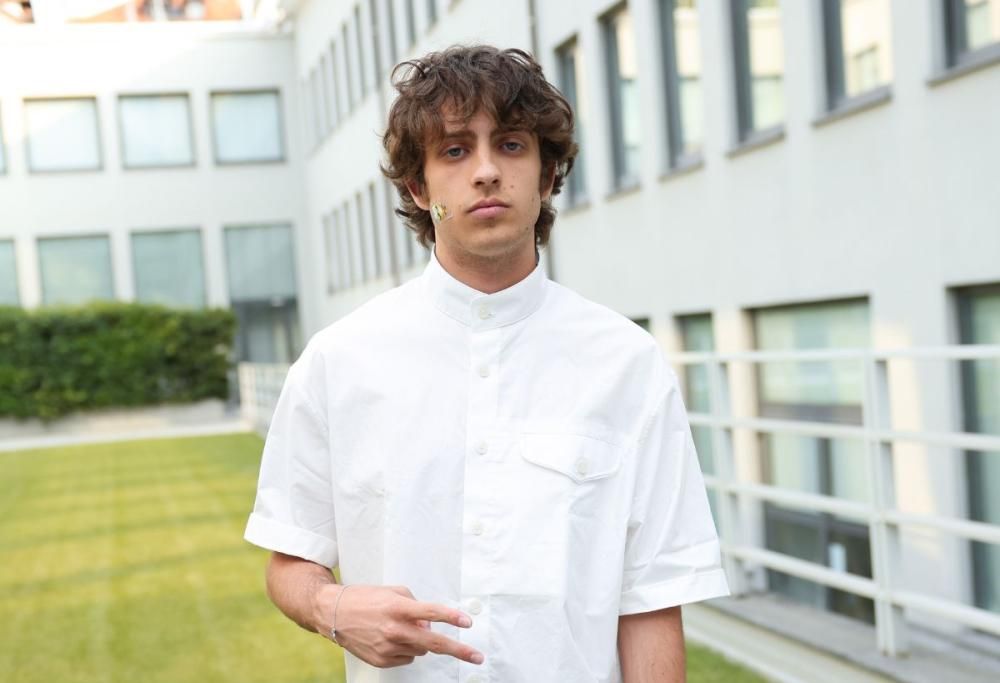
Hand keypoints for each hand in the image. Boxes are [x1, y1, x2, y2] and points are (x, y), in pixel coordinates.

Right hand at [318, 584, 483, 668]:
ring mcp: (388, 648)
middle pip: (434, 643)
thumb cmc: (364, 599)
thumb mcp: (392, 592)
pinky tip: (391, 638)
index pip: (432, 613)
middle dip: (458, 650)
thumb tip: (429, 626)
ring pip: (421, 650)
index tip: (467, 623)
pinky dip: (406, 649)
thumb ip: (416, 606)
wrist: (332, 613)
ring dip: (421, 641)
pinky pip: (407, 658)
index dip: (452, 618)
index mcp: (398, 608)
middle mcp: (394, 629)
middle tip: (477, 657)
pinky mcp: (382, 660)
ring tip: (402, 629)